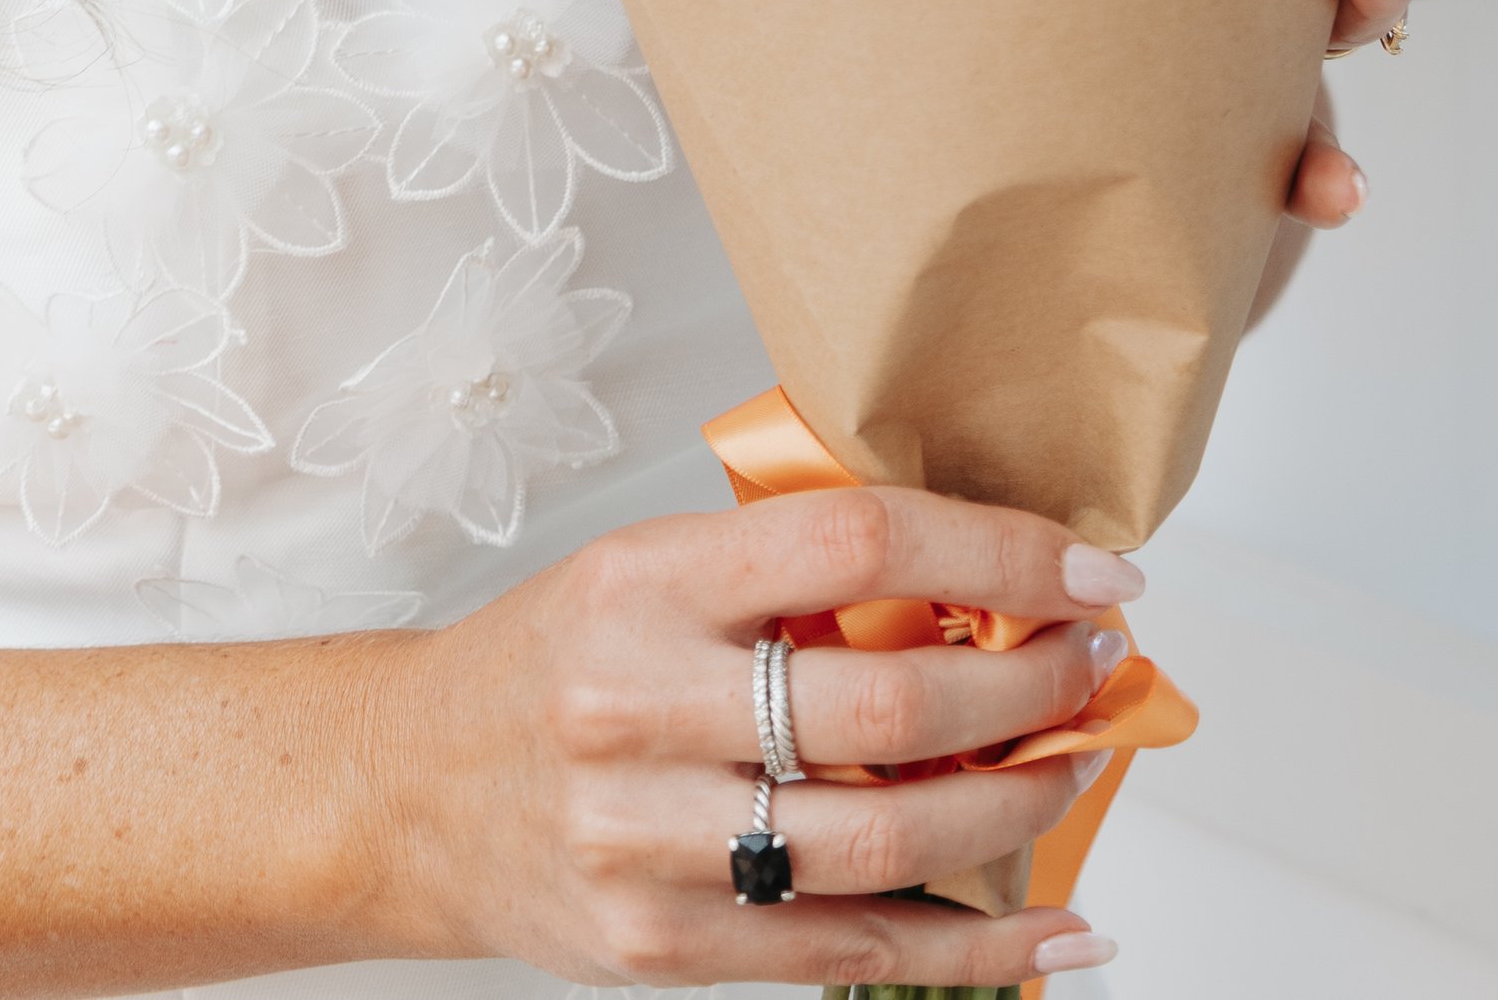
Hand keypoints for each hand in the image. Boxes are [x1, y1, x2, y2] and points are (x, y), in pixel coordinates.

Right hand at [391, 485, 1131, 984]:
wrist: (401, 790)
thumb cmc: (546, 664)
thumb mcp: (642, 571)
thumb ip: (782, 577)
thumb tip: (974, 586)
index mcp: (646, 582)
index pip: (856, 544)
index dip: (997, 556)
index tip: (1087, 571)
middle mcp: (642, 706)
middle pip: (889, 710)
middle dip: (1030, 689)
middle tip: (1095, 666)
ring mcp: (652, 842)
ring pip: (889, 844)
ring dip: (1019, 807)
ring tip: (1076, 765)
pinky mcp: (666, 949)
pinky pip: (856, 952)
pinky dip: (979, 947)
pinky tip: (1058, 926)